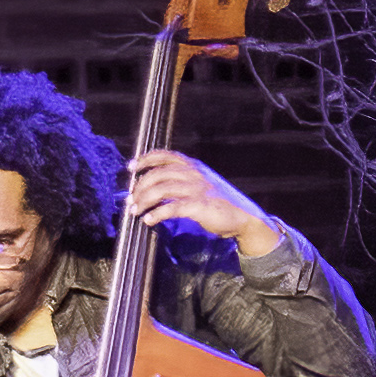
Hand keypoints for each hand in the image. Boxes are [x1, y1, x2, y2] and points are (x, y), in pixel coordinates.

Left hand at [122, 148, 279, 256]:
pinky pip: (171, 208)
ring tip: (135, 211)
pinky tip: (149, 220)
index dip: (146, 158)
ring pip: (161, 190)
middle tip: (131, 200)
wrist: (244, 217)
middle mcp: (194, 174)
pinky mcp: (199, 206)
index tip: (131, 166)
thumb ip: (184, 181)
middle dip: (140, 187)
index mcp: (194, 166)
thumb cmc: (221, 203)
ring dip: (144, 201)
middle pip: (158, 174)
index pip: (165, 156)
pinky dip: (157, 214)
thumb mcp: (203, 184)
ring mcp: (197, 189)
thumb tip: (157, 187)